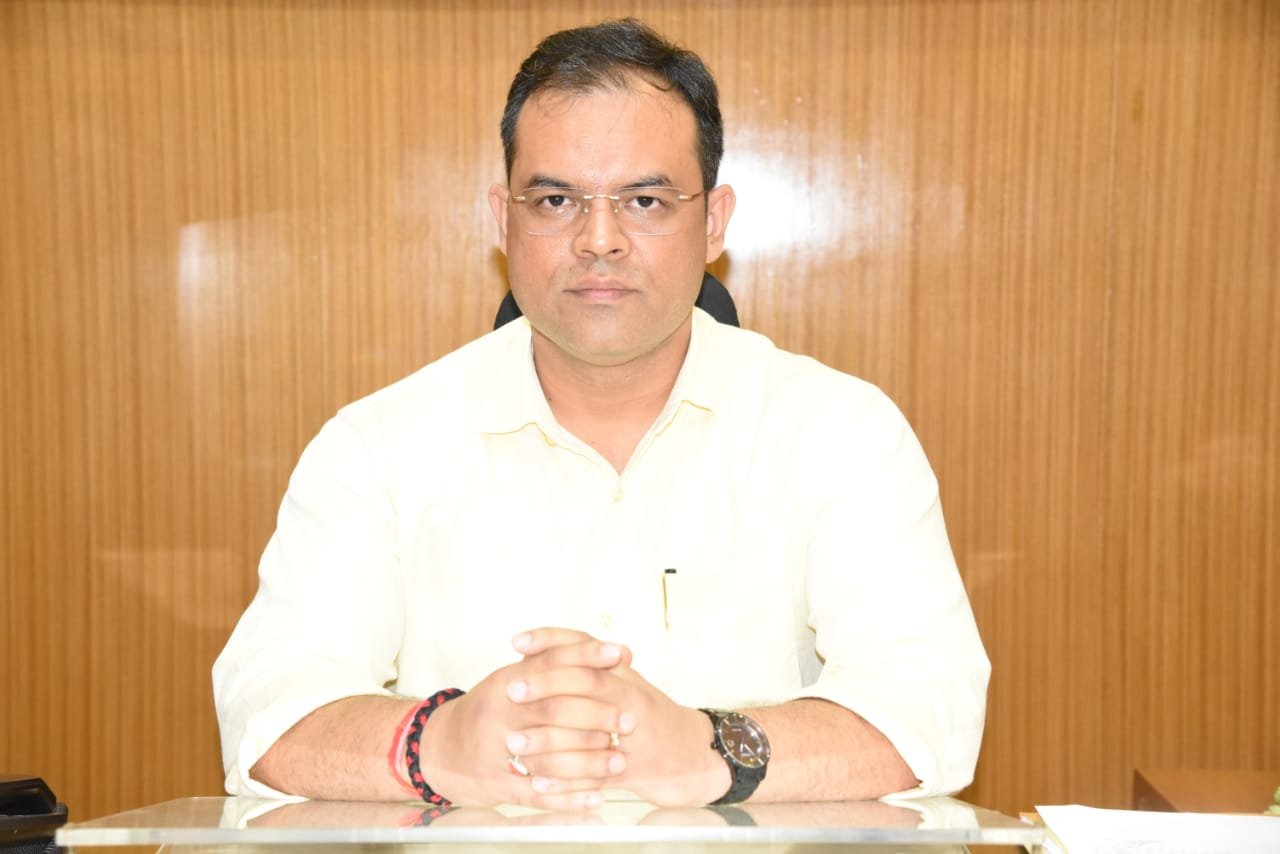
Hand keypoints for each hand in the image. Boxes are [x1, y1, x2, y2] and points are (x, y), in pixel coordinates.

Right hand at [416, 628, 633, 809]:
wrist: (437, 748)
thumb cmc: (486, 711)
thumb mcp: (511, 680)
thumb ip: (551, 665)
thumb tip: (606, 651)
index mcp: (505, 682)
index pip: (549, 661)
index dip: (585, 655)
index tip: (620, 653)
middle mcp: (499, 712)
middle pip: (553, 709)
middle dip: (596, 714)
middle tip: (630, 720)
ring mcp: (495, 750)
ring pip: (548, 754)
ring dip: (588, 760)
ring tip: (619, 761)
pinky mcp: (496, 785)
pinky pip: (537, 793)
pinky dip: (568, 799)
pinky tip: (595, 799)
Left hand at [509, 630, 728, 806]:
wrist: (691, 753)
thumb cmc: (647, 715)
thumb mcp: (623, 682)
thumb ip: (588, 665)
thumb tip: (538, 647)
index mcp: (623, 673)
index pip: (585, 646)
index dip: (551, 640)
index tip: (517, 642)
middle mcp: (630, 696)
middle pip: (586, 682)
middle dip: (545, 685)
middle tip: (510, 690)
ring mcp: (635, 733)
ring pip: (589, 730)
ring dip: (548, 738)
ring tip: (514, 741)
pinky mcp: (634, 768)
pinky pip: (595, 773)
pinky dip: (566, 781)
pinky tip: (538, 782)